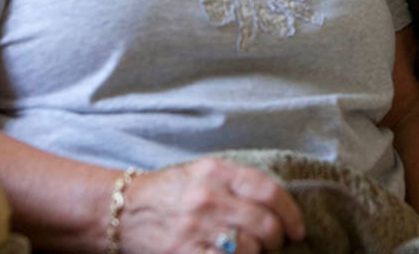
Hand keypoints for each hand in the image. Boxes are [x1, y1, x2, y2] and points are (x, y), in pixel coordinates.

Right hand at [118, 157, 304, 253]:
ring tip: (255, 253)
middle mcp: (209, 198)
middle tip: (275, 244)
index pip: (268, 190)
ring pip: (250, 249)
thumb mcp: (201, 173)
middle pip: (265, 223)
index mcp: (217, 172)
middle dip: (277, 239)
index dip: (290, 213)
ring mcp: (196, 228)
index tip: (297, 229)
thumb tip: (276, 205)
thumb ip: (236, 182)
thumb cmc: (168, 192)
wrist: (121, 210)